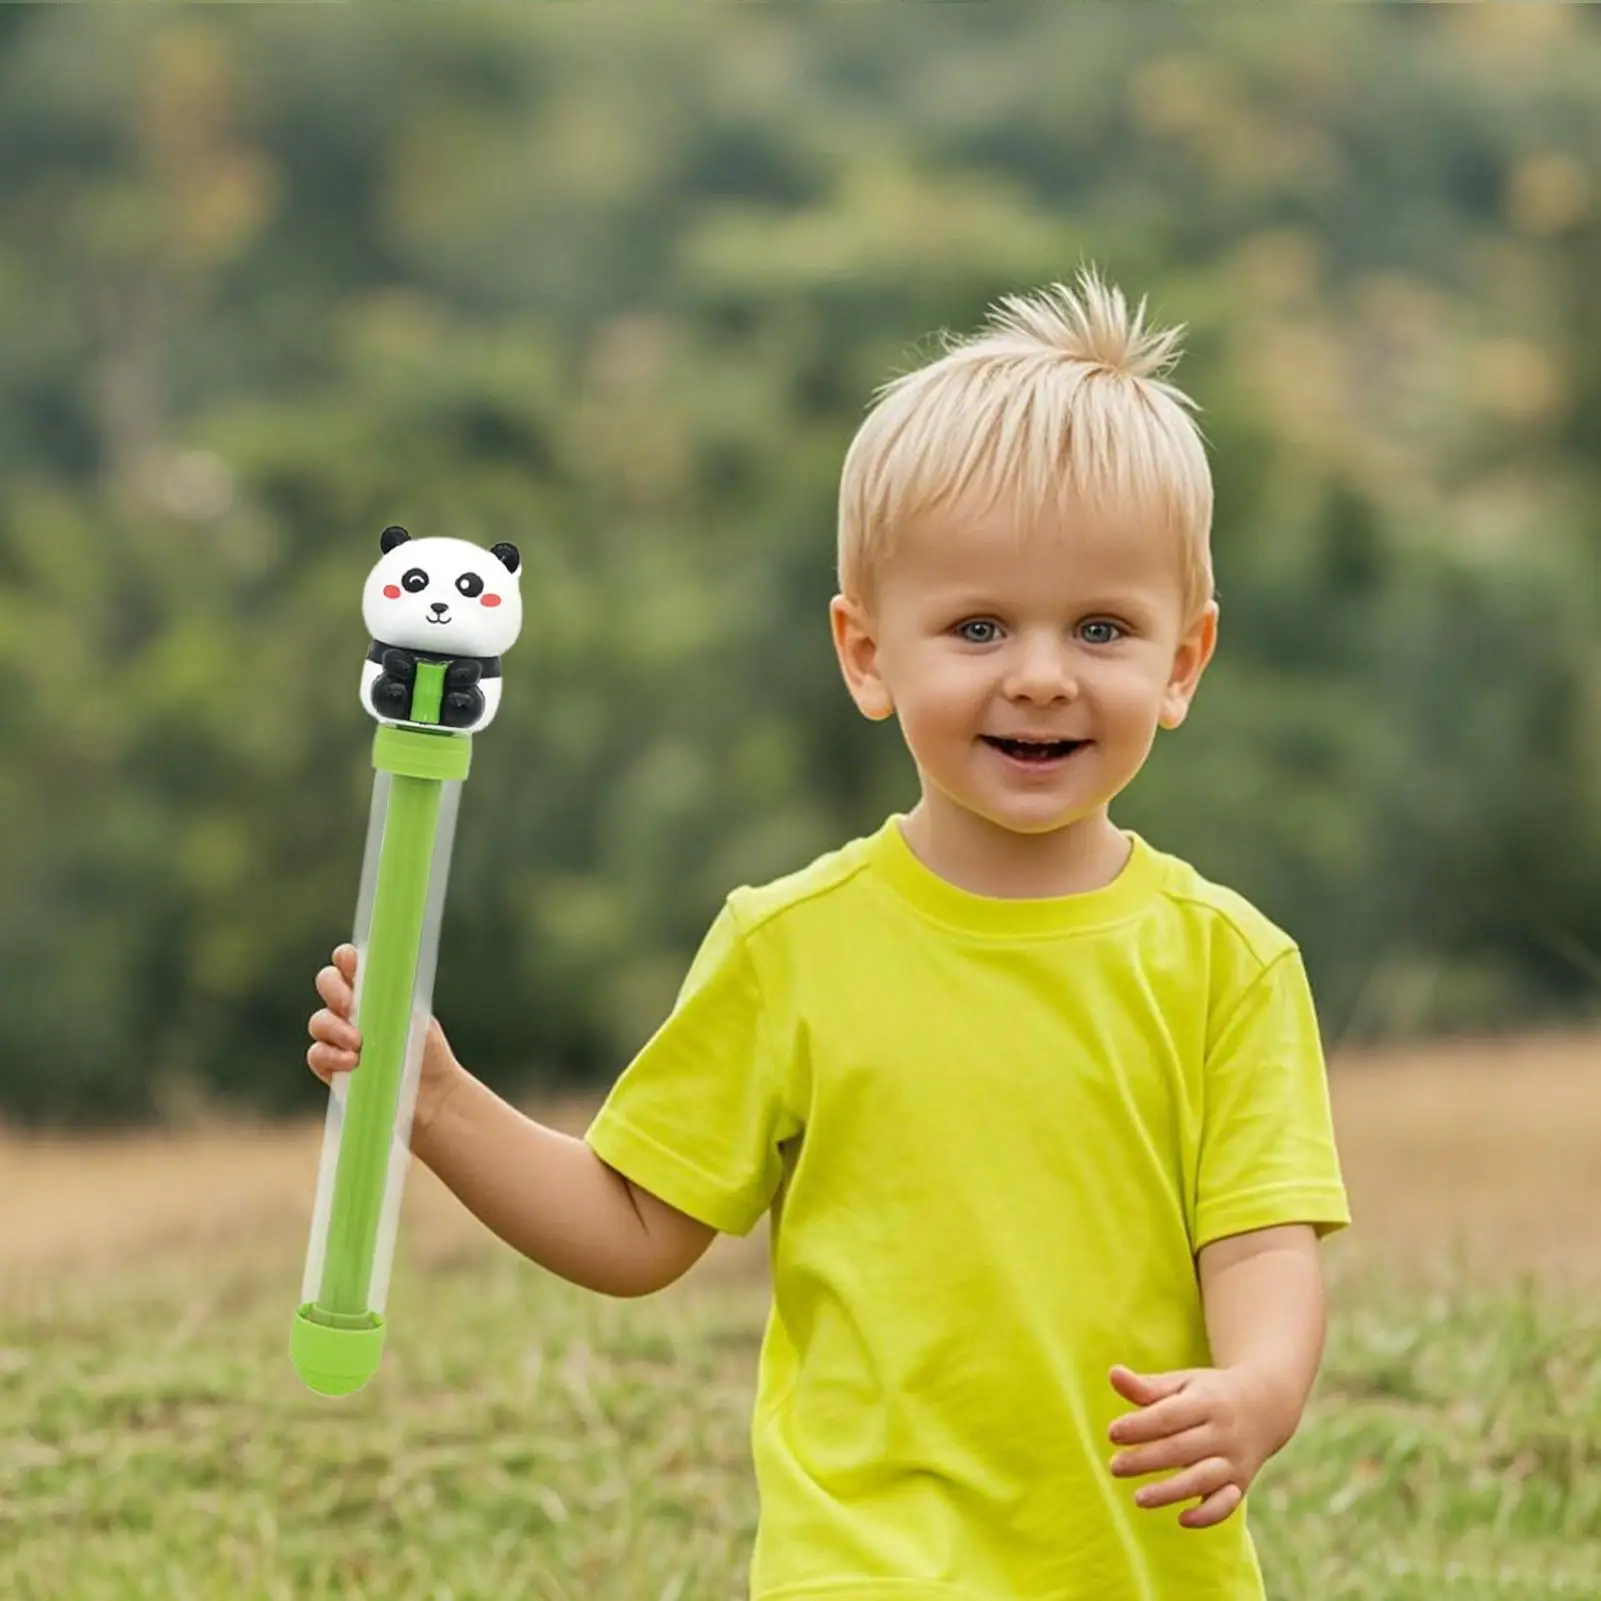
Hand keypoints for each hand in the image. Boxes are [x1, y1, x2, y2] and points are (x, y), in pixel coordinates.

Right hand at [307, 943, 465, 1140]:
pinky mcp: (329, 1066)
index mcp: (373, 989)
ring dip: (335, 1028)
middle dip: (333, 988)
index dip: (346, 958)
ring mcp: (337, 1036)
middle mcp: (351, 1008)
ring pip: (319, 1020)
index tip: (351, 964)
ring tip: (358, 1044)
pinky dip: (331, 1056)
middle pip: (327, 982)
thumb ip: (394, 998)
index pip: (349, 962)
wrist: (430, 1093)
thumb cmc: (425, 1050)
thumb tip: (377, 982)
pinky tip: (352, 1063)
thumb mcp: (417, 1018)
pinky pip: (316, 1053)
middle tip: (349, 1005)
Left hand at [1106, 1363, 1280, 1528]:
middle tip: (1114, 1467)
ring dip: (1170, 1491)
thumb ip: (1147, 1386)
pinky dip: (1208, 1515)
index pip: (1169, 1416)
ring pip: (1202, 1479)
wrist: (1264, 1406)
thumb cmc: (1209, 1393)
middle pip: (1181, 1449)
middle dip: (1146, 1460)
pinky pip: (1227, 1504)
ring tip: (1138, 1498)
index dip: (1140, 1426)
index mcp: (1206, 1401)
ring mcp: (1234, 1460)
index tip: (1113, 1433)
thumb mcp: (1182, 1383)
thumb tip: (1113, 1375)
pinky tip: (1181, 1519)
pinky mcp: (1241, 1484)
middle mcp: (1223, 1432)